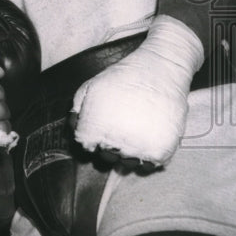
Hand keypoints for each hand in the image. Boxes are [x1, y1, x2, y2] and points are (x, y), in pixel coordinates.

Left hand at [70, 15, 203, 168]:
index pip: (87, 147)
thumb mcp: (91, 87)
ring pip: (128, 164)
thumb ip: (78, 109)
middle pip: (107, 156)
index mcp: (94, 128)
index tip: (102, 125)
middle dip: (110, 144)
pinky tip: (147, 136)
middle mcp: (114, 142)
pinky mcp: (160, 152)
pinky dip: (147, 155)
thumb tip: (74, 130)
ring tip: (135, 130)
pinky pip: (149, 165)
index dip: (93, 137)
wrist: (159, 70)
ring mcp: (138, 149)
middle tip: (120, 126)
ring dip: (129, 152)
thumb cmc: (122, 78)